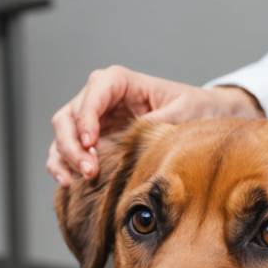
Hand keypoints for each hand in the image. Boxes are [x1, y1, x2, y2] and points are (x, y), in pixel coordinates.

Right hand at [48, 65, 263, 184]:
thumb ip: (161, 120)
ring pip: (62, 136)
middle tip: (89, 171)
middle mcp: (101, 99)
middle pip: (69, 116)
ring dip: (65, 159)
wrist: (204, 118)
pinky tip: (68, 184)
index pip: (93, 92)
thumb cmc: (196, 108)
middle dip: (73, 145)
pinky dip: (62, 167)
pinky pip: (67, 153)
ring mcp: (94, 122)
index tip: (91, 143)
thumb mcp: (185, 111)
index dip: (86, 117)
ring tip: (77, 182)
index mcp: (121, 82)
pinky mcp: (94, 143)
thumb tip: (138, 136)